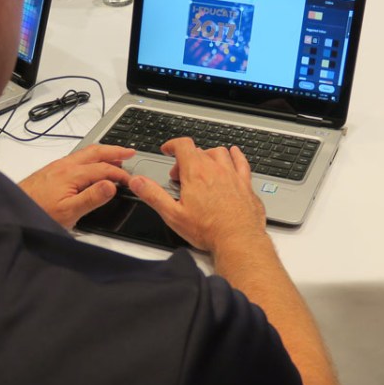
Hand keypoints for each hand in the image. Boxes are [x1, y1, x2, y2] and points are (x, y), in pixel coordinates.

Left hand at [17, 145, 133, 227]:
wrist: (11, 210)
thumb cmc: (38, 212)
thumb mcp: (69, 212)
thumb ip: (92, 197)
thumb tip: (111, 185)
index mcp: (72, 174)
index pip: (104, 169)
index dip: (120, 174)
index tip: (132, 180)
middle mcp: (64, 165)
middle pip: (95, 152)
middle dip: (114, 151)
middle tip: (130, 152)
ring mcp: (56, 166)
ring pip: (85, 154)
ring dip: (103, 153)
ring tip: (115, 158)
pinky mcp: (50, 171)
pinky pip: (76, 158)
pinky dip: (90, 158)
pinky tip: (90, 166)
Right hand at [127, 138, 267, 252]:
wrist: (238, 239)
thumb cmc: (208, 230)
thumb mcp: (173, 215)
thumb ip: (153, 195)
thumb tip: (138, 182)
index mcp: (196, 173)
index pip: (183, 146)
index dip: (172, 145)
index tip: (168, 150)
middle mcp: (215, 169)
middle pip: (198, 151)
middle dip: (186, 159)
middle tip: (180, 177)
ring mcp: (232, 175)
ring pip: (219, 153)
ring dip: (208, 155)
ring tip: (202, 167)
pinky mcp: (245, 184)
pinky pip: (241, 161)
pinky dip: (235, 155)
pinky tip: (234, 154)